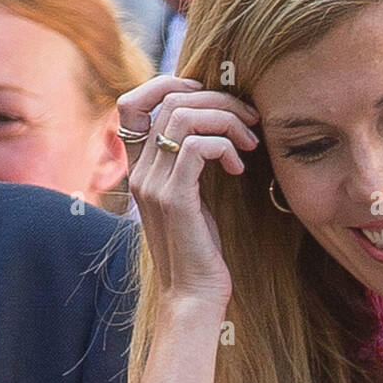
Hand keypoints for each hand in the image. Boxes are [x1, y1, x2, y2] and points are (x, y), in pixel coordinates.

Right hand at [117, 75, 260, 315]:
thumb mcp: (193, 199)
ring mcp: (154, 184)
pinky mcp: (175, 199)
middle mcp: (140, 172)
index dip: (169, 85)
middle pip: (170, 102)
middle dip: (218, 102)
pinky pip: (198, 146)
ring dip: (225, 120)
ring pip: (183, 117)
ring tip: (249, 143)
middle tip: (250, 122)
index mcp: (141, 168)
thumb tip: (216, 129)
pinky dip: (225, 147)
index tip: (209, 96)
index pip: (132, 103)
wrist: (193, 297)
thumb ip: (192, 164)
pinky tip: (239, 168)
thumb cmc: (200, 251)